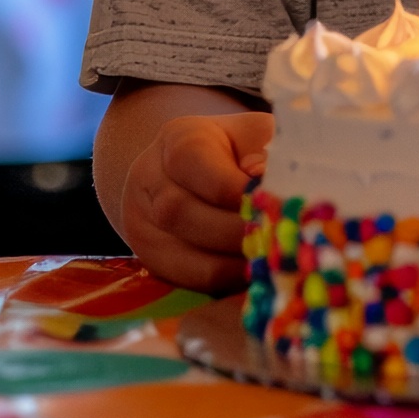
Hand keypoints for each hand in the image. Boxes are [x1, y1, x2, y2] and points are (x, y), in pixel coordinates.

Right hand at [119, 109, 272, 294]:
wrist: (192, 174)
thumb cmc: (236, 150)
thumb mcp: (254, 136)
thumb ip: (264, 151)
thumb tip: (261, 177)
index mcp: (178, 138)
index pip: (193, 161)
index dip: (234, 188)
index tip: (272, 204)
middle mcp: (149, 178)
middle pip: (182, 212)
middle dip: (236, 232)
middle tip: (277, 239)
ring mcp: (142, 222)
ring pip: (185, 254)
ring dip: (234, 263)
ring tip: (270, 259)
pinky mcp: (151, 259)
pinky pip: (189, 281)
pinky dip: (226, 281)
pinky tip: (252, 272)